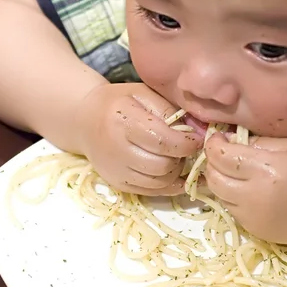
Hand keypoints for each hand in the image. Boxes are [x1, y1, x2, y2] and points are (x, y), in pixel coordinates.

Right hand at [76, 83, 201, 194]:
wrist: (85, 121)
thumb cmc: (121, 102)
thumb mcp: (145, 94)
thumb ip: (172, 110)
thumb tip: (201, 131)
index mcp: (123, 119)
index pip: (163, 141)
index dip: (187, 143)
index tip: (197, 138)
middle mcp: (116, 148)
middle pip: (163, 165)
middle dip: (181, 158)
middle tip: (184, 147)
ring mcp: (115, 170)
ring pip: (160, 182)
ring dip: (175, 171)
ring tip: (175, 155)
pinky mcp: (118, 184)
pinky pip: (152, 192)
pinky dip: (168, 183)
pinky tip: (173, 171)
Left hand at [204, 134, 286, 244]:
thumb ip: (258, 142)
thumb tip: (231, 141)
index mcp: (265, 169)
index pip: (221, 156)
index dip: (214, 145)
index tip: (219, 139)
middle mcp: (253, 195)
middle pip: (213, 177)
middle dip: (212, 163)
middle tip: (223, 155)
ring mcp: (251, 216)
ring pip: (218, 194)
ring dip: (220, 180)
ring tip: (235, 172)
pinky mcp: (253, 229)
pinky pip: (231, 209)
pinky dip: (232, 196)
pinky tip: (247, 190)